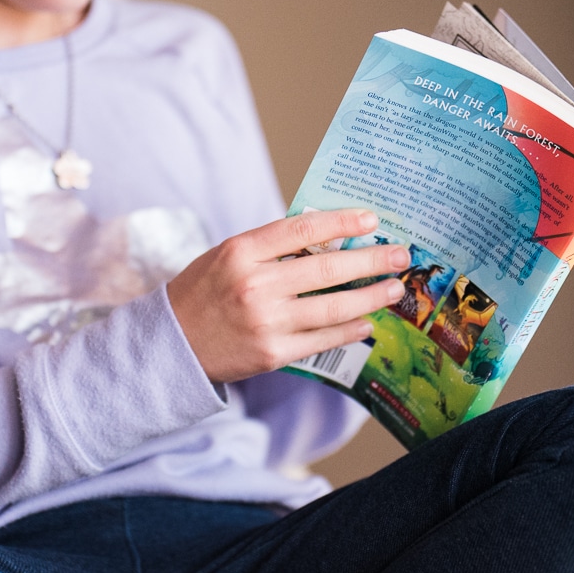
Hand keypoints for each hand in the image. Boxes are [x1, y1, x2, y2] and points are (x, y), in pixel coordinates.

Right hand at [167, 209, 410, 383]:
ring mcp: (265, 322)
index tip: (371, 219)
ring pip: (332, 308)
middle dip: (371, 260)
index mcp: (241, 252)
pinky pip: (322, 341)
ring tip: (393, 289)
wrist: (172, 344)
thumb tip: (329, 236)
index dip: (341, 222)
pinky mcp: (272, 353)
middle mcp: (254, 286)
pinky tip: (366, 323)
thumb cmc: (204, 293)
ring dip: (369, 297)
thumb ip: (272, 246)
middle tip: (401, 255)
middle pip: (325, 268)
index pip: (301, 229)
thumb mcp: (228, 256)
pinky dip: (349, 331)